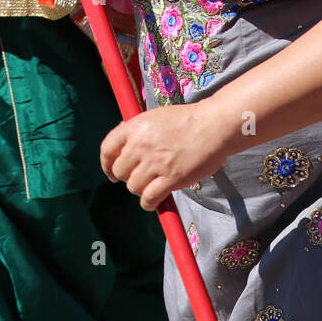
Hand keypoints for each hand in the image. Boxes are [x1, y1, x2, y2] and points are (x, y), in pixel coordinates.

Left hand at [99, 101, 234, 210]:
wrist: (214, 125)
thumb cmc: (189, 121)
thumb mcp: (156, 117)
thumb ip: (138, 132)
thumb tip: (123, 149)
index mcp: (135, 126)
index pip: (107, 149)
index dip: (107, 165)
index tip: (112, 173)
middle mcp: (141, 144)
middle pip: (120, 172)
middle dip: (128, 177)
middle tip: (143, 177)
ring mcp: (155, 162)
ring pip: (133, 187)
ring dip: (141, 190)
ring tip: (154, 185)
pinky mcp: (170, 178)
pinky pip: (148, 199)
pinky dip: (149, 203)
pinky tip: (155, 200)